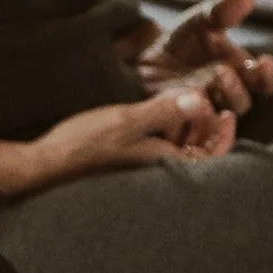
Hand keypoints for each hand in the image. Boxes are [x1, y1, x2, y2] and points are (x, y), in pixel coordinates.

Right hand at [0, 90, 233, 198]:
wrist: (46, 164)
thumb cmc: (85, 144)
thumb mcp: (127, 120)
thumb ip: (165, 111)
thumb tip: (201, 100)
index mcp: (165, 165)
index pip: (213, 157)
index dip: (225, 134)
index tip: (226, 110)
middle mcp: (159, 171)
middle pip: (200, 152)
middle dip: (205, 125)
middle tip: (202, 100)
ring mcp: (146, 168)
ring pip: (181, 148)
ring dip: (185, 126)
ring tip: (179, 103)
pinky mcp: (132, 163)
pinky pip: (161, 147)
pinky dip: (167, 131)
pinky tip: (156, 113)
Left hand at [126, 0, 272, 119]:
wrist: (143, 57)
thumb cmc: (181, 41)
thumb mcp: (200, 21)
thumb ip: (222, 12)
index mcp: (239, 72)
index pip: (264, 82)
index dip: (269, 76)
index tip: (266, 61)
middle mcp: (225, 95)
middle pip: (243, 102)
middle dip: (238, 88)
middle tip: (223, 71)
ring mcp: (202, 110)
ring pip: (218, 117)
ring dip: (211, 104)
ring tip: (203, 85)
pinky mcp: (178, 120)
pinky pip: (189, 128)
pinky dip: (191, 120)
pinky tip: (186, 105)